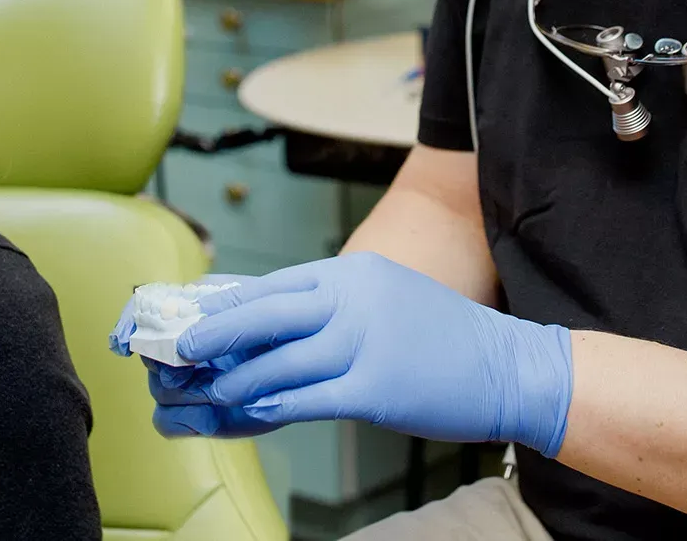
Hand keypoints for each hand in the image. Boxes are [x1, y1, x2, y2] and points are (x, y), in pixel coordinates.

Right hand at [110, 275, 277, 436]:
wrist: (315, 367)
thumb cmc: (287, 325)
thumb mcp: (258, 304)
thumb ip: (219, 299)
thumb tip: (177, 311)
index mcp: (191, 312)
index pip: (144, 311)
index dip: (130, 323)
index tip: (123, 342)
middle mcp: (183, 348)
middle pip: (148, 355)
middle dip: (166, 363)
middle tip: (193, 369)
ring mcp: (188, 385)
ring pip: (158, 390)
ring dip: (184, 393)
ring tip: (217, 393)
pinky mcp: (196, 418)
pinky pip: (165, 421)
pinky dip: (181, 421)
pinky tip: (206, 418)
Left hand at [168, 253, 574, 456]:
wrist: (510, 367)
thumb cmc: (443, 339)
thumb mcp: (384, 298)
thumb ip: (329, 306)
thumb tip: (263, 319)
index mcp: (351, 273)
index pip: (271, 285)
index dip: (223, 306)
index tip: (187, 320)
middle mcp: (353, 299)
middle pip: (262, 313)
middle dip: (212, 335)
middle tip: (176, 352)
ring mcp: (365, 342)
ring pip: (277, 360)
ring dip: (232, 381)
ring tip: (204, 396)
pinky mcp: (376, 388)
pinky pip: (305, 398)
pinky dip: (268, 406)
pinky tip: (244, 414)